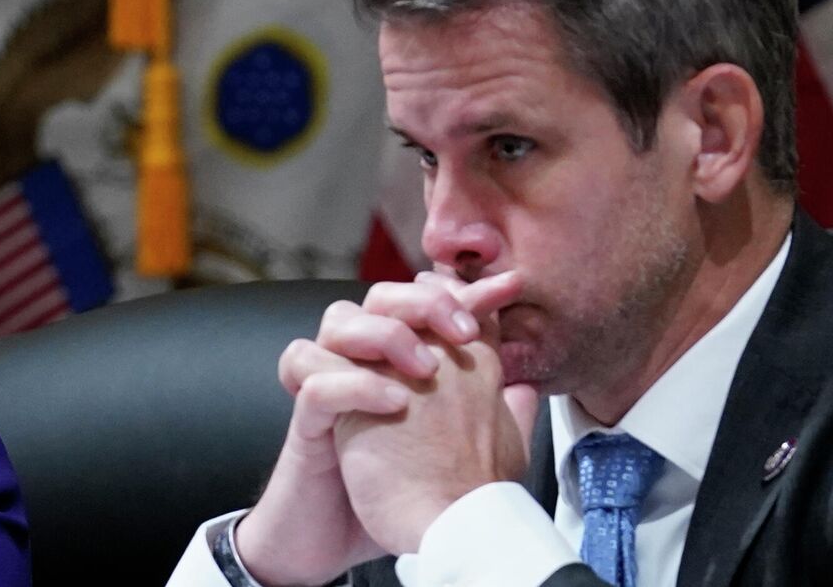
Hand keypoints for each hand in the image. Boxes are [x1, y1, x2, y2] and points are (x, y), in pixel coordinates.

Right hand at [234, 274, 522, 584]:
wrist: (346, 545)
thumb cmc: (398, 496)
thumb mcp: (459, 450)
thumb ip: (490, 415)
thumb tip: (526, 386)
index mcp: (395, 364)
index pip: (423, 302)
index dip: (463, 288)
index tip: (509, 287)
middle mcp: (361, 366)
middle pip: (377, 295)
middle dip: (422, 301)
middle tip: (463, 331)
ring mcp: (330, 389)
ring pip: (336, 321)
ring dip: (384, 333)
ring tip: (424, 368)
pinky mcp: (306, 423)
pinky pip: (313, 380)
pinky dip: (353, 383)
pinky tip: (395, 403)